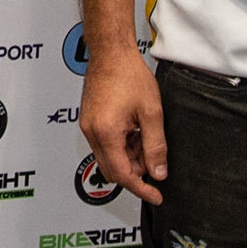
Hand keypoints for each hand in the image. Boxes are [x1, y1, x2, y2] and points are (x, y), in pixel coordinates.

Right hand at [78, 45, 165, 204]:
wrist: (111, 52)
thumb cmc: (128, 74)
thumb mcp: (151, 113)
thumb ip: (156, 146)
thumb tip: (158, 171)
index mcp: (106, 132)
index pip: (123, 175)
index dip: (141, 188)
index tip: (155, 195)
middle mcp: (92, 132)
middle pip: (113, 169)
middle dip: (135, 170)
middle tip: (154, 159)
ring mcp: (88, 125)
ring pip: (108, 157)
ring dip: (128, 156)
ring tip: (145, 136)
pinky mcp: (89, 120)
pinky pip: (104, 143)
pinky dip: (120, 145)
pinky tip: (133, 130)